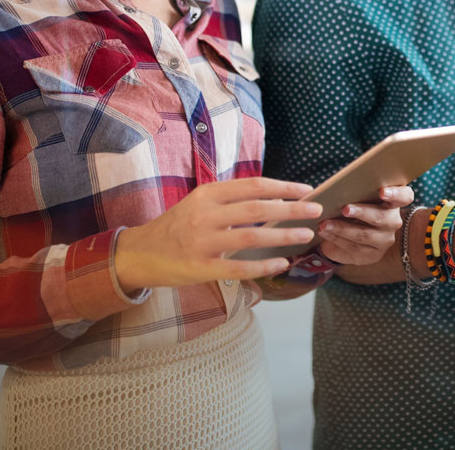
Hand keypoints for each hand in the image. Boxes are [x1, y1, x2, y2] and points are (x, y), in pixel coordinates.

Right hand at [114, 177, 322, 290]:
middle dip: (291, 209)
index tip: (306, 189)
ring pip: (252, 236)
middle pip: (257, 208)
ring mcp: (202, 242)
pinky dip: (263, 265)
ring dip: (283, 235)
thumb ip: (230, 200)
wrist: (139, 254)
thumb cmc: (176, 226)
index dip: (282, 187)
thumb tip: (274, 198)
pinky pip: (239, 267)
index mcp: (207, 194)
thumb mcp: (199, 204)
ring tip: (305, 235)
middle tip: (316, 210)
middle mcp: (205, 215)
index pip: (252, 186)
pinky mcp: (200, 268)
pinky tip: (282, 262)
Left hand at [316, 186, 413, 264]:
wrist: (346, 233)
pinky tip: (325, 232)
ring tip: (324, 223)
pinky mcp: (372, 255)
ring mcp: (384, 240)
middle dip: (362, 212)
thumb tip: (338, 187)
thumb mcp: (355, 196)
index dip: (395, 194)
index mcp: (393, 202)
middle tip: (345, 209)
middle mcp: (393, 221)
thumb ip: (354, 190)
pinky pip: (353, 247)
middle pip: (382, 217)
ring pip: (364, 235)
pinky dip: (336, 238)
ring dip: (341, 228)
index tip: (382, 191)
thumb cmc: (352, 205)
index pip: (404, 196)